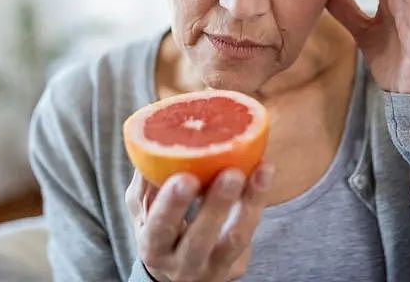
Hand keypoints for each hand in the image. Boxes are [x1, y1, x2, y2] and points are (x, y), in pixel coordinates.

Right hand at [125, 165, 273, 281]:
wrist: (176, 273)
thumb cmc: (160, 231)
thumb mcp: (144, 213)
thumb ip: (145, 183)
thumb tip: (152, 141)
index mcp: (154, 247)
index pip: (160, 228)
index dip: (172, 205)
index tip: (185, 177)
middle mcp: (181, 264)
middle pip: (200, 239)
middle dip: (216, 205)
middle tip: (231, 173)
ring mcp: (212, 268)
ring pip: (233, 239)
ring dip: (249, 203)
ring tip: (261, 171)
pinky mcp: (236, 265)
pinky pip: (250, 234)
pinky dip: (258, 202)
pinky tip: (265, 174)